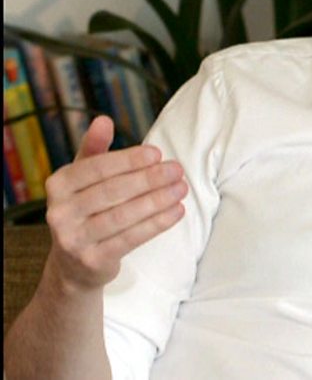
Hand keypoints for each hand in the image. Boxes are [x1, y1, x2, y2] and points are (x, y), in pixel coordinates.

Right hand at [42, 116, 186, 293]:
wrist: (73, 265)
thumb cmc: (86, 210)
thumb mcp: (84, 179)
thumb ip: (94, 150)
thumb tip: (103, 119)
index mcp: (58, 185)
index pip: (96, 168)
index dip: (128, 159)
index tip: (157, 153)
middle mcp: (59, 212)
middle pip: (112, 191)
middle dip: (149, 179)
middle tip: (177, 169)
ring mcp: (73, 239)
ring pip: (122, 216)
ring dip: (157, 201)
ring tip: (181, 188)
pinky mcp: (92, 260)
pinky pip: (130, 239)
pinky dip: (157, 224)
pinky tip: (177, 211)